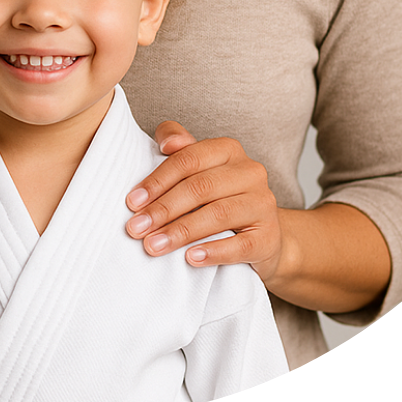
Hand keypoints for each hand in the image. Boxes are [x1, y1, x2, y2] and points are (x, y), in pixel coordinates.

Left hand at [124, 122, 282, 277]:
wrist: (262, 235)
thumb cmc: (220, 197)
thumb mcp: (200, 169)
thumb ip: (180, 148)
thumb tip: (166, 143)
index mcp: (228, 149)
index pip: (188, 159)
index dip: (157, 180)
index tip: (132, 202)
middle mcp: (250, 172)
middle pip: (200, 187)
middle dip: (163, 209)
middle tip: (136, 228)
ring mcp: (263, 204)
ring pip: (218, 214)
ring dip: (180, 232)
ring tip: (153, 245)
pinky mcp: (268, 237)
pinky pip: (240, 245)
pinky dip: (213, 252)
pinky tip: (190, 258)